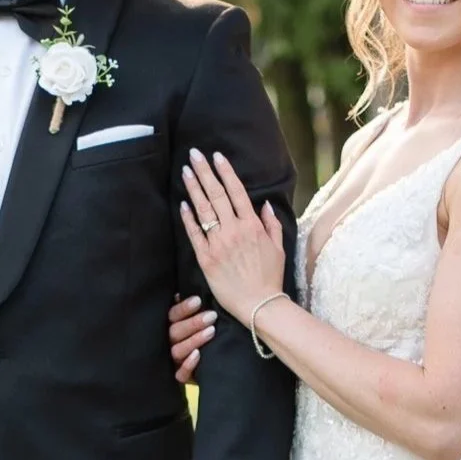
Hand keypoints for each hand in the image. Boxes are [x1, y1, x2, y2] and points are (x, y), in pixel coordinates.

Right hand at [167, 293, 215, 382]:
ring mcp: (173, 360)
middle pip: (174, 332)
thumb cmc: (201, 334)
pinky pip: (181, 374)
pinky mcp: (181, 377)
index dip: (184, 308)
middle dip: (193, 323)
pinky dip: (188, 365)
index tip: (198, 301)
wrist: (209, 364)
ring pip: (177, 350)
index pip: (172, 315)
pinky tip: (198, 355)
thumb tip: (195, 290)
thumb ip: (194, 308)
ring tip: (211, 331)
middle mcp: (168, 342)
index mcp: (170, 325)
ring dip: (194, 340)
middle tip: (211, 316)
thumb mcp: (196, 319)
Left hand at [179, 149, 286, 321]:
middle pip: (216, 194)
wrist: (259, 305)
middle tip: (194, 155)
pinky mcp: (206, 259)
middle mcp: (234, 231)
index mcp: (252, 226)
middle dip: (204, 172)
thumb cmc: (270, 277)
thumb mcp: (278, 247)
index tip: (216, 156)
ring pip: (203, 210)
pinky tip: (182, 203)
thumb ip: (271, 223)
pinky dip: (188, 217)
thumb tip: (264, 204)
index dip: (225, 172)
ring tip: (185, 171)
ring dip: (193, 188)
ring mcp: (218, 244)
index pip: (236, 191)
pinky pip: (194, 234)